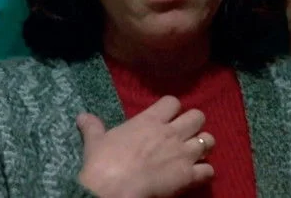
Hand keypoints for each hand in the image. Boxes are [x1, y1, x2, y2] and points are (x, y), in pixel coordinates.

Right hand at [76, 96, 214, 197]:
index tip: (167, 117)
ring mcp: (183, 153)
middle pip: (198, 116)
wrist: (113, 189)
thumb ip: (93, 127)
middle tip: (184, 135)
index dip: (172, 108)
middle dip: (194, 125)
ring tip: (195, 154)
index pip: (173, 101)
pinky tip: (196, 176)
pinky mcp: (189, 176)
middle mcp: (171, 132)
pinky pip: (209, 170)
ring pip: (209, 140)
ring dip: (203, 146)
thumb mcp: (95, 141)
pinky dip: (205, 172)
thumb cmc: (103, 162)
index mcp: (150, 120)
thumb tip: (81, 117)